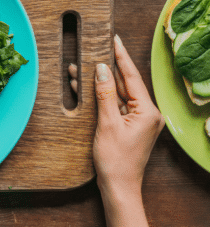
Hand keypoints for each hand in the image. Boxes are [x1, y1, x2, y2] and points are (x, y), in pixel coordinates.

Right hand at [69, 34, 163, 197]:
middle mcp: (147, 113)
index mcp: (148, 111)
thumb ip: (105, 93)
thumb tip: (102, 68)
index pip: (132, 76)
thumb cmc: (116, 160)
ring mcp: (138, 119)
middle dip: (106, 67)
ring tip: (78, 66)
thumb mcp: (107, 123)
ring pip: (116, 92)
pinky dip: (99, 95)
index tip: (114, 38)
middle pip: (124, 82)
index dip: (121, 56)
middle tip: (93, 47)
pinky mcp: (128, 125)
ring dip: (98, 81)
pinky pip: (113, 103)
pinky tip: (82, 85)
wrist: (118, 188)